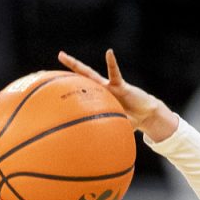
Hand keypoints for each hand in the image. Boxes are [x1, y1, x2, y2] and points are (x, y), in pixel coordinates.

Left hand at [58, 49, 178, 140]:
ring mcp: (109, 86)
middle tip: (55, 58)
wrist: (146, 115)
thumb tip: (92, 146)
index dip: (67, 89)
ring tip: (62, 56)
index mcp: (97, 99)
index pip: (79, 92)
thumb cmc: (130, 120)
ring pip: (89, 74)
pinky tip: (109, 53)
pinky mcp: (121, 85)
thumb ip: (103, 131)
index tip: (53, 84)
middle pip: (80, 78)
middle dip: (68, 68)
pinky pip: (115, 74)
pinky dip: (112, 64)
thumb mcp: (114, 126)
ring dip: (76, 65)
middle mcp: (100, 90)